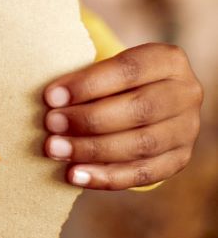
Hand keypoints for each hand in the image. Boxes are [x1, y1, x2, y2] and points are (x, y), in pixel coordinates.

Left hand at [42, 43, 202, 189]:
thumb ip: (83, 79)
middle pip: (140, 109)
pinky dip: (106, 177)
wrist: (138, 101)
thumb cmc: (109, 81)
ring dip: (93, 150)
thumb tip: (51, 100)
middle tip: (50, 124)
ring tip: (56, 149)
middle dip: (89, 119)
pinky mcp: (178, 159)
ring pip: (142, 144)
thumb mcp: (103, 67)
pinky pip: (144, 173)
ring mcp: (187, 129)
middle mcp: (186, 93)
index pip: (129, 70)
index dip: (88, 85)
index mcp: (168, 61)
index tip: (50, 97)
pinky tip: (75, 175)